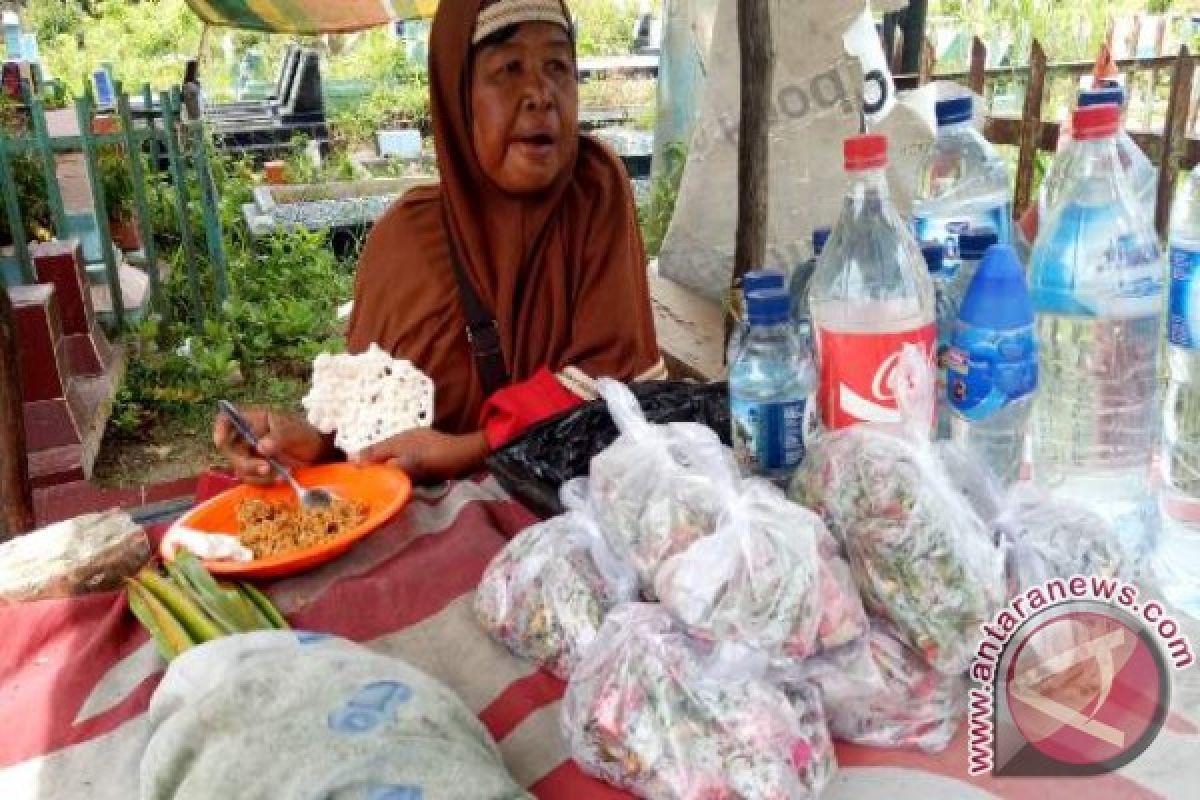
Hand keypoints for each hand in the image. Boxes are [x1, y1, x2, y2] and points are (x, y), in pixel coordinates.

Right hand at [213, 408, 330, 485]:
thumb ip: (277, 437)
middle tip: (266, 467)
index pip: (226, 420)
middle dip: (245, 462)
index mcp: (251, 419)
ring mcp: (249, 454)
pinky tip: (280, 478)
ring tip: (280, 474)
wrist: (315, 452)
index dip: (219, 430)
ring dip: (257, 474)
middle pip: (229, 450)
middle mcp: (245, 436)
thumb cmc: (303, 434)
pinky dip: (264, 481)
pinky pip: (251, 478)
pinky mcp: (255, 469)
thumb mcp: (293, 431)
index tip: (222, 441)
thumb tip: (260, 448)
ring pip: (239, 467)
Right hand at [351, 429, 489, 482]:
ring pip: (392, 458)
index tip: (348, 471)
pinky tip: (395, 482)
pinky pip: (404, 464)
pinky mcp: (424, 457)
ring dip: (384, 469)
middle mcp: (405, 441)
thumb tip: (381, 470)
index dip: (361, 460)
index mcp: (401, 439)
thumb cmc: (446, 457)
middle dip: (370, 464)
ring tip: (372, 483)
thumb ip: (400, 466)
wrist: (472, 455)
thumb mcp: (421, 462)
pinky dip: (397, 472)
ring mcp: (415, 448)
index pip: (374, 450)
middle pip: (381, 453)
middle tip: (358, 479)